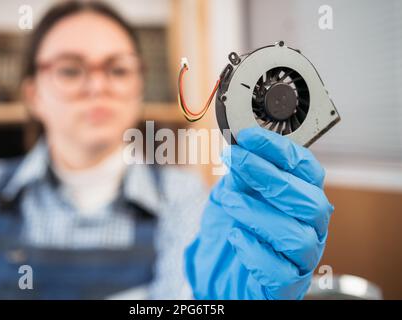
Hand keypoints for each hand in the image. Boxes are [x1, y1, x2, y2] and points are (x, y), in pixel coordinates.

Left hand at [184, 126, 333, 298]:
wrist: (215, 271)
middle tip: (237, 160)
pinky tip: (236, 237)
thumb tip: (241, 149)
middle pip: (309, 200)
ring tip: (229, 201)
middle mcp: (309, 227)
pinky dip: (254, 250)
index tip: (249, 136)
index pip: (306, 169)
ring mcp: (301, 258)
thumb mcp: (231, 194)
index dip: (280, 149)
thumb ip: (240, 176)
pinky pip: (280, 272)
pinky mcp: (286, 286)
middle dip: (270, 175)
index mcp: (301, 199)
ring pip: (297, 236)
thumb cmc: (231, 229)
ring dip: (257, 212)